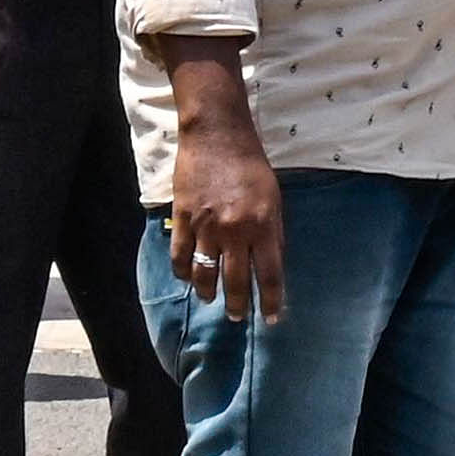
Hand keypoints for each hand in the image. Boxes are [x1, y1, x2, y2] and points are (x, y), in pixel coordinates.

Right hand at [163, 114, 283, 322]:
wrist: (217, 138)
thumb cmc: (252, 166)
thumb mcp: (274, 198)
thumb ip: (273, 232)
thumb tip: (272, 263)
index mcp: (263, 224)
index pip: (270, 273)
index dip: (272, 299)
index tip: (273, 318)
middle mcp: (234, 230)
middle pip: (236, 280)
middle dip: (239, 304)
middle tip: (239, 317)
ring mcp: (205, 227)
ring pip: (204, 274)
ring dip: (208, 292)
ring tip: (212, 300)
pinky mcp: (182, 220)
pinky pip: (180, 257)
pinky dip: (183, 272)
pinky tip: (187, 279)